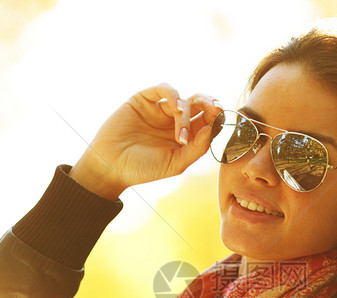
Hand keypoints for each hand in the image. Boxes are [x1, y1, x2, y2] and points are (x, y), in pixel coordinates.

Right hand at [69, 83, 222, 198]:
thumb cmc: (142, 169)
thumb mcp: (175, 164)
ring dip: (188, 111)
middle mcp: (175, 121)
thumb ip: (197, 148)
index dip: (219, 120)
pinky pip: (165, 89)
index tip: (225, 124)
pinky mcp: (145, 100)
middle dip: (211, 105)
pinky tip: (175, 109)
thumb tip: (215, 129)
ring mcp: (160, 109)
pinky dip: (174, 96)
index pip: (209, 122)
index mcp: (186, 137)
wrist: (110, 166)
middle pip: (201, 105)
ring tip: (180, 132)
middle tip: (217, 111)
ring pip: (185, 98)